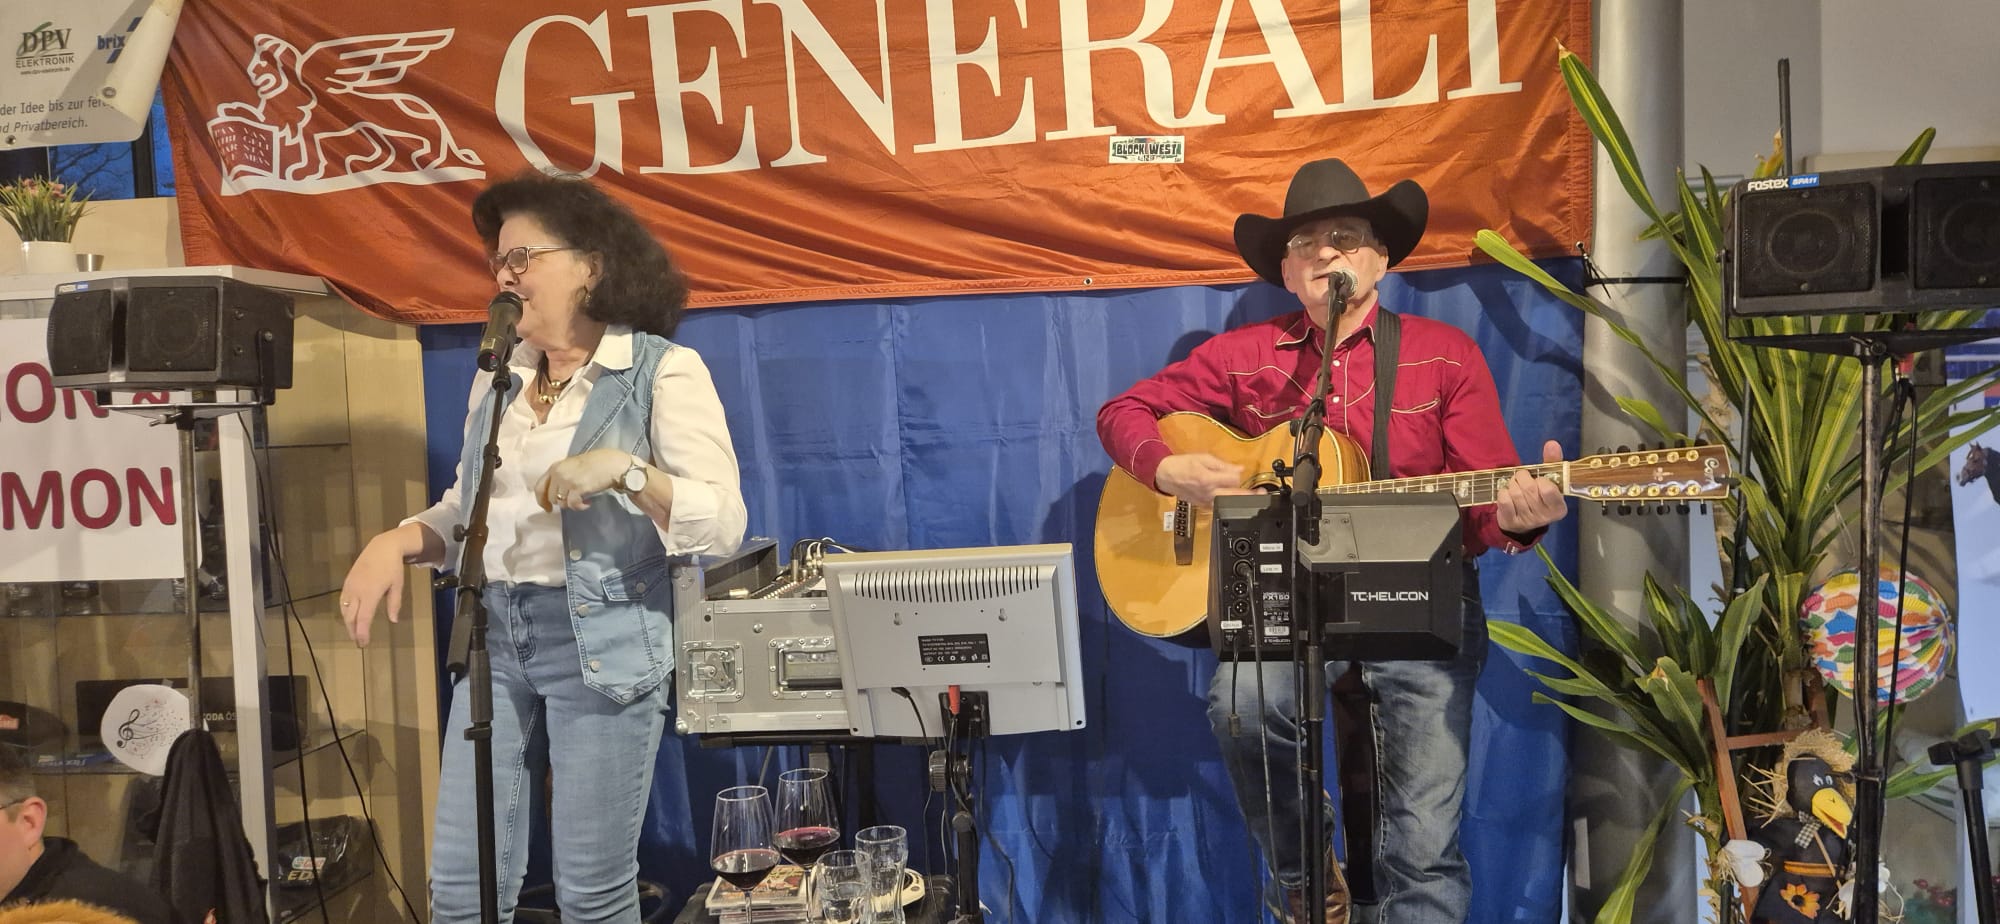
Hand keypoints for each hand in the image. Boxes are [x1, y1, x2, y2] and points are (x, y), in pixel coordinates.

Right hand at [340, 532, 408, 646]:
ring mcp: (350, 587)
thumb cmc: (392, 567)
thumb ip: (394, 604)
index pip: (363, 618)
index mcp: (370, 594)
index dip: (362, 632)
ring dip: (348, 623)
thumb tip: (393, 621)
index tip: (363, 643)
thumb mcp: (397, 585)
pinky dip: (345, 611)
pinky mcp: (347, 582)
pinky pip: (343, 601)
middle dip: (354, 631)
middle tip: (359, 642)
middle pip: (351, 617)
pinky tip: (349, 617)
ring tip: (354, 632)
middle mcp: (357, 592)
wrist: (381, 548)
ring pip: (344, 610)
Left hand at [535, 448, 637, 511]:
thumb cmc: (595, 463)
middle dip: (561, 503)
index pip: (539, 487)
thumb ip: (561, 475)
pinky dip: (580, 507)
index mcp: (555, 467)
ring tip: (583, 500)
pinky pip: (573, 505)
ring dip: (572, 505)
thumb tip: (555, 492)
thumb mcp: (572, 466)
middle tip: (572, 502)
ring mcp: (567, 481)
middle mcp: (558, 473)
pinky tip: (588, 503)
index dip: (541, 500)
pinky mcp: (578, 488)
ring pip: (561, 502)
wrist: (611, 463)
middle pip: (551, 497)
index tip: (547, 508)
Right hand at [1154, 453, 1247, 508]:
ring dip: (1242, 501)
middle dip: (1250, 495)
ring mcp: (1206, 502)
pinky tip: (1235, 500)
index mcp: (1209, 479)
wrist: (1165, 476)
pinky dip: (1230, 504)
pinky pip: (1220, 507)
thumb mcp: (1203, 458)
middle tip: (1262, 493)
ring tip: (1253, 497)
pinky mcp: (1204, 506)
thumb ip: (1223, 465)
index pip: (1233, 480)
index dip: (1239, 475)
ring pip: (1229, 504)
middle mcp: (1209, 493)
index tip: (1241, 472)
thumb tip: (1239, 469)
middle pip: (1235, 496)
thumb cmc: (1182, 464)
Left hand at [1495, 439, 1567, 533]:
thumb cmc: (1538, 497)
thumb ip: (1552, 462)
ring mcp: (1528, 521)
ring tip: (1515, 485)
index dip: (1540, 480)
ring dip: (1512, 484)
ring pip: (1515, 493)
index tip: (1538, 480)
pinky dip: (1503, 492)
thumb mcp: (1549, 481)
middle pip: (1529, 489)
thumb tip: (1552, 444)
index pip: (1548, 489)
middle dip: (1522, 478)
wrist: (1522, 522)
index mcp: (1558, 507)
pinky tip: (1507, 494)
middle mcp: (1545, 517)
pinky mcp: (1511, 522)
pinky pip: (1504, 500)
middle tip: (1522, 478)